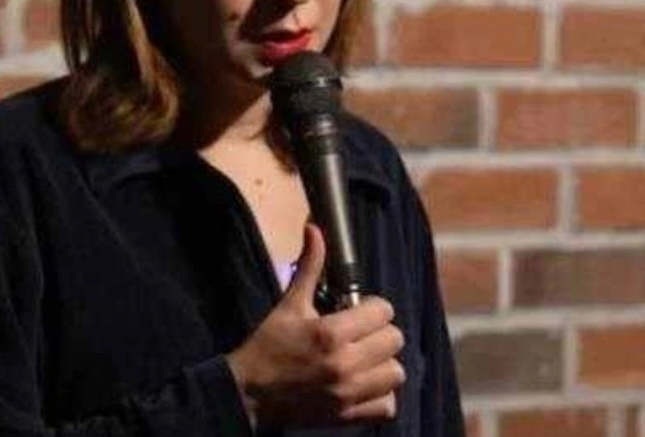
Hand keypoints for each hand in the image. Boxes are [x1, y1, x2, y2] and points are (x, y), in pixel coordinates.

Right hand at [225, 223, 405, 428]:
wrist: (248, 393)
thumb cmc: (268, 346)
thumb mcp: (289, 304)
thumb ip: (310, 267)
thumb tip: (314, 229)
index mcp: (331, 333)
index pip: (383, 311)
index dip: (373, 307)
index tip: (360, 311)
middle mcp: (345, 363)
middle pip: (394, 340)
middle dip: (380, 332)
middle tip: (362, 335)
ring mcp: (348, 393)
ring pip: (396, 372)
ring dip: (383, 364)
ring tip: (366, 359)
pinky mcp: (347, 415)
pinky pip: (387, 406)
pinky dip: (381, 396)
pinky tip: (365, 384)